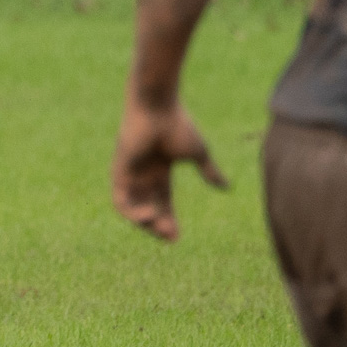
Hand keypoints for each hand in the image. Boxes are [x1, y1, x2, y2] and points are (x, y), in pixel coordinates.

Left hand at [112, 100, 227, 241]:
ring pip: (133, 208)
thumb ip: (209, 172)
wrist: (158, 108)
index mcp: (160, 170)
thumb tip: (226, 187)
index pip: (162, 202)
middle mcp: (143, 174)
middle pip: (147, 208)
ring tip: (161, 229)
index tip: (178, 237)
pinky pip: (121, 201)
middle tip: (170, 237)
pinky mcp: (119, 172)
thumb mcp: (198, 153)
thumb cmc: (178, 125)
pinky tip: (149, 215)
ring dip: (146, 223)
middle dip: (158, 226)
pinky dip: (133, 213)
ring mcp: (130, 173)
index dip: (169, 220)